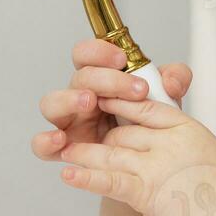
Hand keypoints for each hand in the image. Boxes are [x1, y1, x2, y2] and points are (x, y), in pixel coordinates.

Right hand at [32, 38, 192, 161]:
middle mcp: (81, 95)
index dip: (100, 51)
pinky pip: (41, 144)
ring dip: (70, 99)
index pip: (89, 54)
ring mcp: (69, 121)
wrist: (146, 163)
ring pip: (52, 103)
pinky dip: (45, 141)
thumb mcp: (166, 100)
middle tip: (135, 89)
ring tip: (90, 102)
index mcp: (100, 78)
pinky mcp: (63, 148)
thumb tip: (172, 81)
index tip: (122, 58)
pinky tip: (60, 140)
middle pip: (79, 77)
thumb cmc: (148, 124)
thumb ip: (174, 81)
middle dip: (105, 79)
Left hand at [55, 94, 215, 215]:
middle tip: (84, 140)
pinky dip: (86, 178)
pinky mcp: (146, 192)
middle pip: (124, 132)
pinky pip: (109, 181)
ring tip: (67, 153)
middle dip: (102, 138)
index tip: (106, 100)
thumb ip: (213, 145)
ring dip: (84, 154)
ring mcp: (155, 166)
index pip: (147, 108)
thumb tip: (214, 147)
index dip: (123, 103)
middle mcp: (168, 142)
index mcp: (187, 128)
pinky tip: (69, 174)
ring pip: (110, 153)